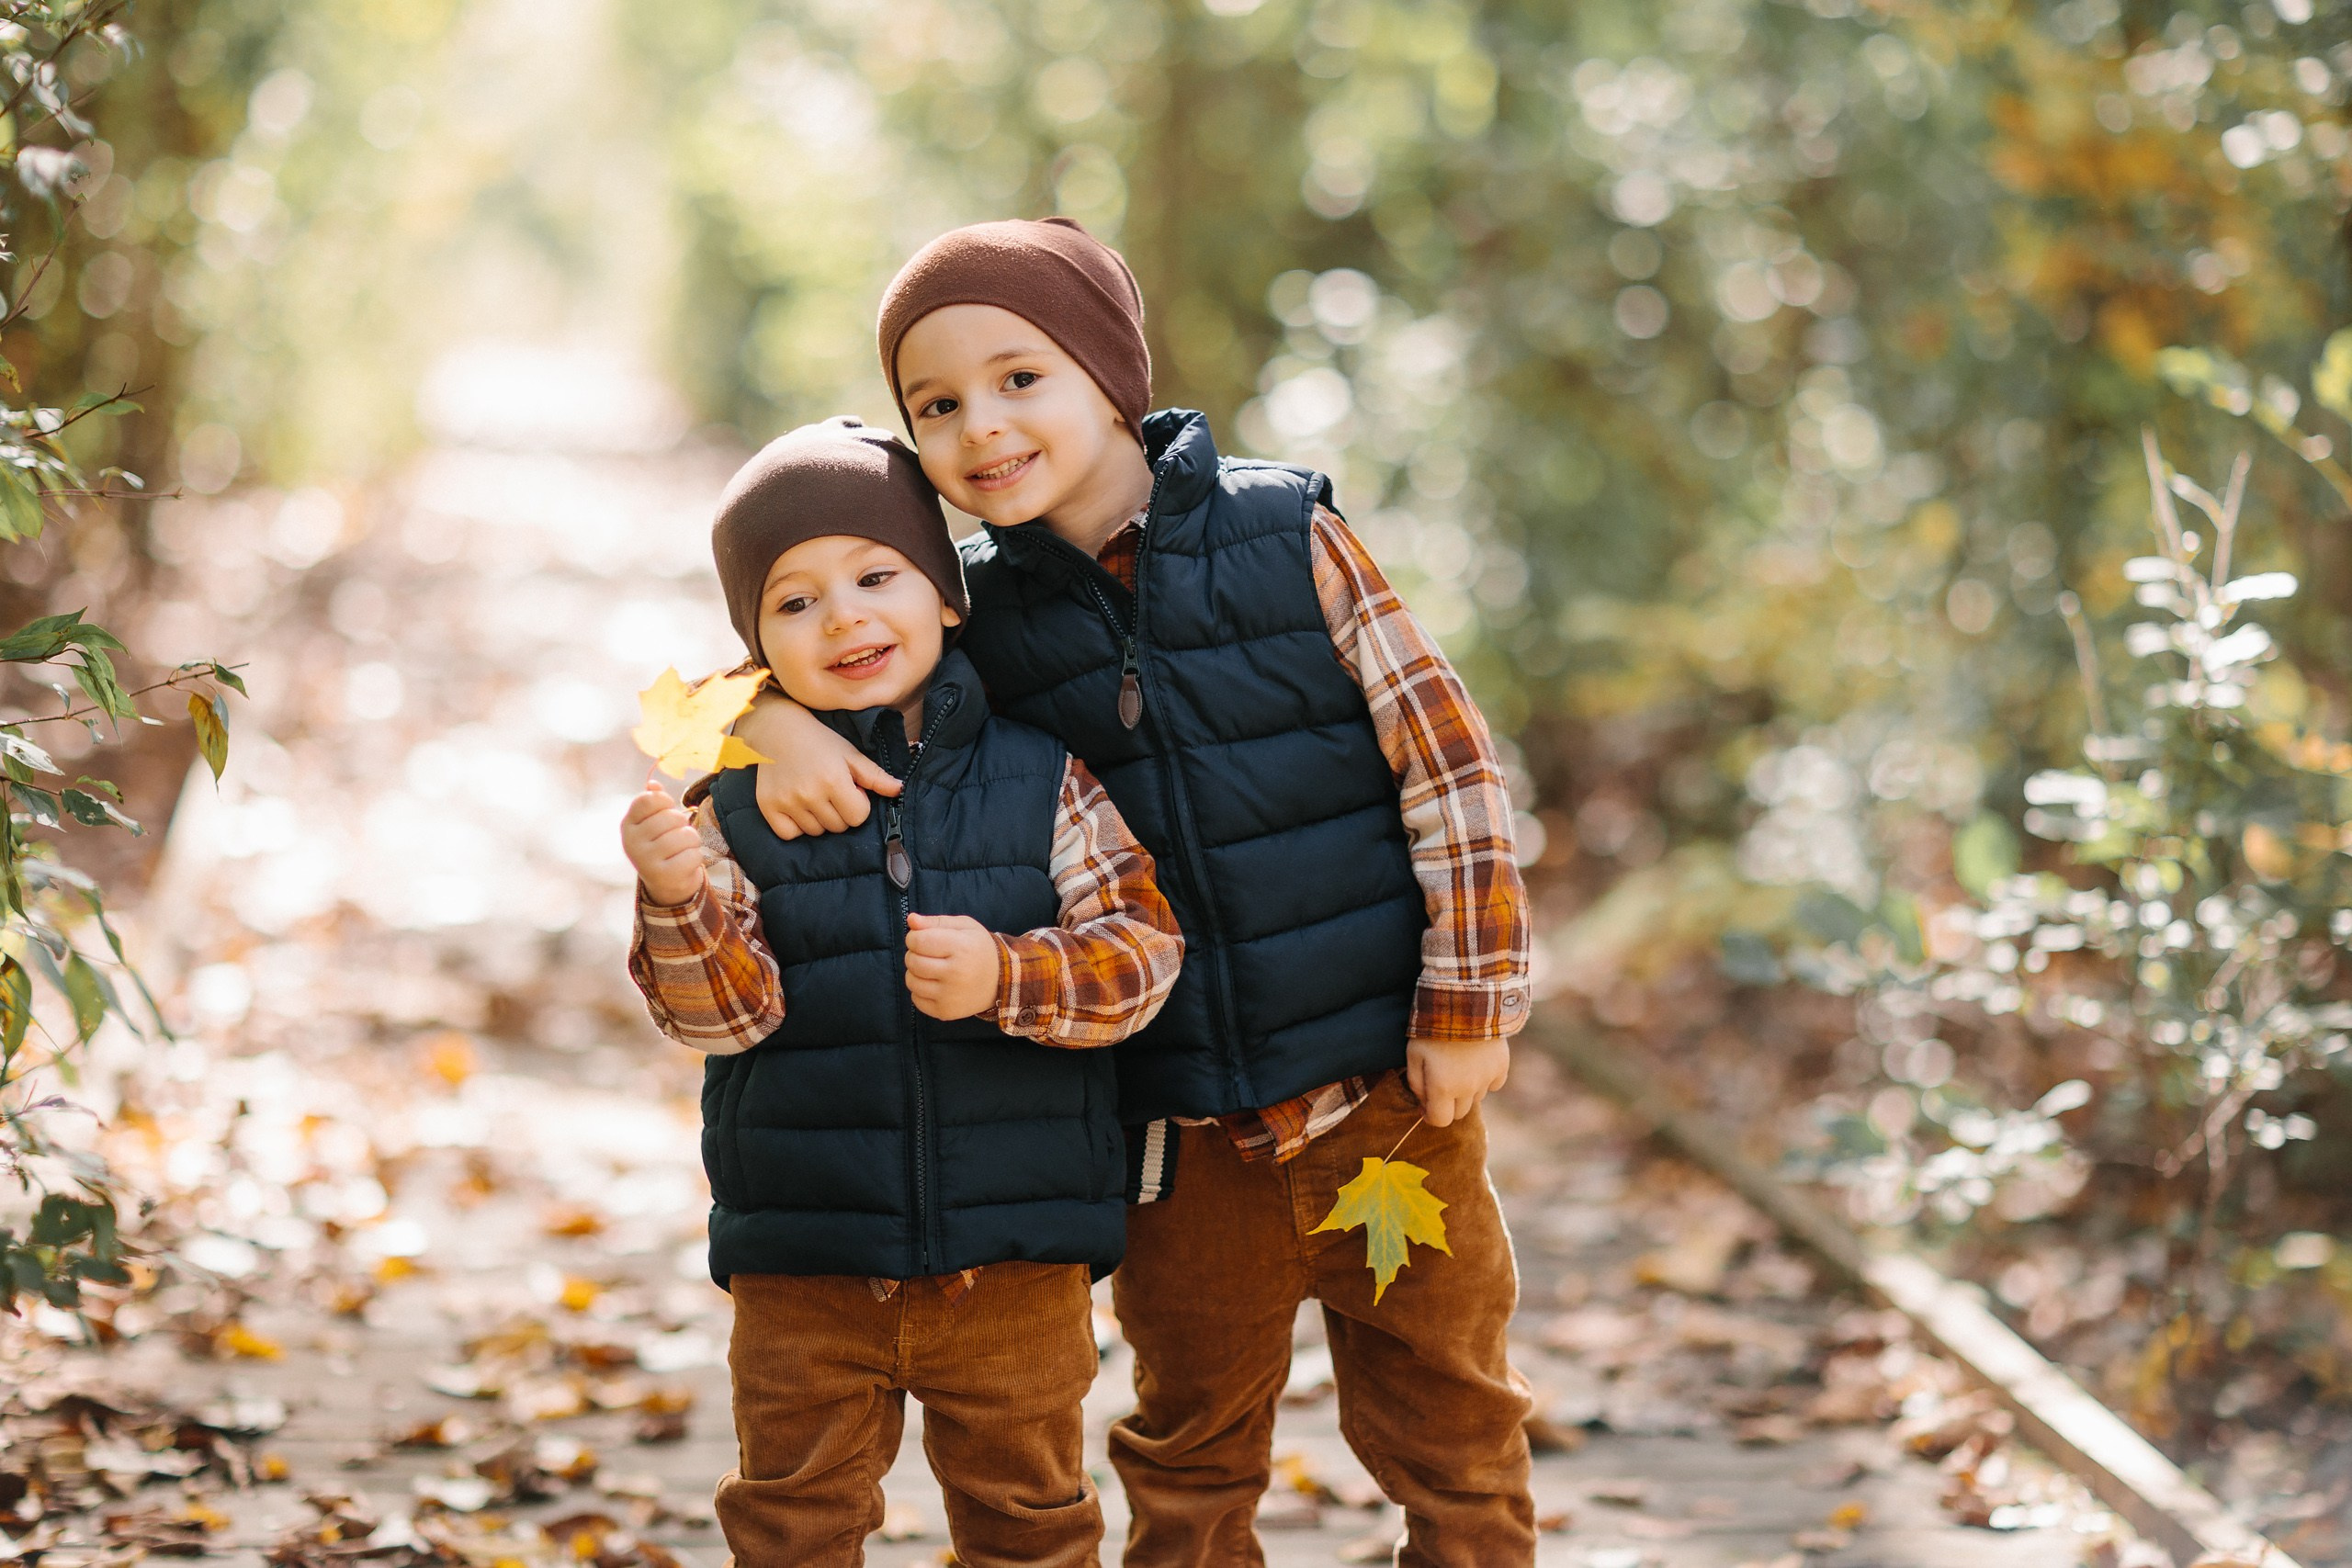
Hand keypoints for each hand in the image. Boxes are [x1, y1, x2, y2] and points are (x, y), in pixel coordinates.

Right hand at [622, 780, 704, 906]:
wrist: (665, 883)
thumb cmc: (662, 844)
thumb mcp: (653, 822)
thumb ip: (654, 801)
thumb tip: (653, 784)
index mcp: (628, 825)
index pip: (650, 799)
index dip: (666, 802)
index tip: (667, 811)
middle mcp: (632, 842)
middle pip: (672, 817)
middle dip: (683, 824)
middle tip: (678, 835)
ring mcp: (646, 861)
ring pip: (686, 835)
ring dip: (692, 841)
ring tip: (683, 848)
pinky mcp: (664, 876)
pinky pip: (693, 855)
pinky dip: (696, 857)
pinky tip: (685, 863)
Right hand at [739, 691, 901, 839]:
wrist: (778, 730)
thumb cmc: (820, 742)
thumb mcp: (851, 754)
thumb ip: (875, 776)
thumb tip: (900, 790)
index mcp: (834, 780)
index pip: (858, 817)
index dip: (858, 803)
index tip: (849, 789)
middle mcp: (809, 794)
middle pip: (838, 827)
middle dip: (840, 811)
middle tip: (830, 790)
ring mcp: (787, 802)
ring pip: (816, 832)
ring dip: (819, 818)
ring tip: (813, 794)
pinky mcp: (768, 807)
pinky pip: (790, 834)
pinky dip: (796, 825)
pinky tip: (797, 805)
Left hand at [904, 912, 1000, 1020]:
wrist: (1001, 982)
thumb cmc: (978, 949)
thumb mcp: (964, 927)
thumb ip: (936, 921)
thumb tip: (911, 919)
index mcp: (962, 947)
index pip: (918, 941)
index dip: (914, 937)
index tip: (923, 938)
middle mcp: (956, 973)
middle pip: (912, 961)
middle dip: (914, 954)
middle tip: (928, 954)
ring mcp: (950, 996)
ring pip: (911, 981)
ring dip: (915, 973)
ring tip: (931, 969)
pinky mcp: (945, 1012)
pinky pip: (916, 999)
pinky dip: (920, 991)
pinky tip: (935, 985)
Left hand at [1405, 1037, 1509, 1127]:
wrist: (1464, 1000)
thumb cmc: (1432, 1028)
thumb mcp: (1413, 1055)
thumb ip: (1416, 1084)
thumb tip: (1424, 1103)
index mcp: (1443, 1088)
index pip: (1440, 1121)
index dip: (1430, 1114)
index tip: (1425, 1103)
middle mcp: (1467, 1089)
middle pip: (1459, 1113)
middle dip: (1448, 1104)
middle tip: (1441, 1082)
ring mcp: (1487, 1078)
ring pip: (1476, 1098)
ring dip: (1466, 1090)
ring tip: (1458, 1066)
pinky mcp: (1502, 1066)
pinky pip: (1494, 1084)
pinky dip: (1485, 1079)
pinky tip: (1476, 1063)